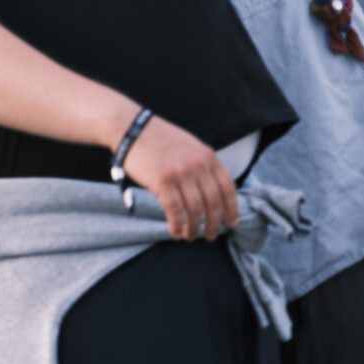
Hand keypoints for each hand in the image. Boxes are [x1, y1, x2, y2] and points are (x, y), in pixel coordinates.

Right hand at [117, 112, 239, 239]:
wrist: (131, 127)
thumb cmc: (160, 140)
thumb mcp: (191, 147)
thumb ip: (203, 166)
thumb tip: (213, 193)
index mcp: (208, 157)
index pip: (228, 188)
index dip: (232, 209)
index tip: (232, 224)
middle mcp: (198, 165)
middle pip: (213, 202)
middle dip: (213, 224)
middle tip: (210, 236)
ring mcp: (181, 173)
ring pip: (195, 209)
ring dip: (194, 228)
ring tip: (190, 237)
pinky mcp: (162, 181)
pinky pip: (175, 210)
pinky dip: (177, 225)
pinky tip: (175, 232)